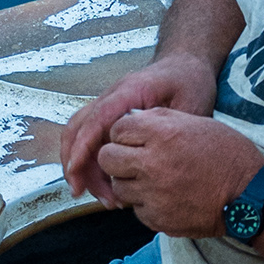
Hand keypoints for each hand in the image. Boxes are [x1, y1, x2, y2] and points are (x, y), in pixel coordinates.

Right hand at [61, 55, 217, 203]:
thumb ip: (171, 127)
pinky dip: (94, 165)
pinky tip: (109, 185)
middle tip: (82, 192)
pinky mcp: (112, 119)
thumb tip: (152, 151)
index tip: (75, 169)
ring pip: (80, 137)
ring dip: (84, 168)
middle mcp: (112, 98)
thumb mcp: (189, 103)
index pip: (96, 118)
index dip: (82, 145)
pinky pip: (92, 141)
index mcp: (128, 92)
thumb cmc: (188, 81)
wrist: (186, 66)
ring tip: (105, 197)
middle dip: (74, 162)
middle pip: (78, 129)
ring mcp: (109, 108)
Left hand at [97, 109, 262, 237]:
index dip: (124, 133)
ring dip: (129, 181)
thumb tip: (132, 119)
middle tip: (134, 159)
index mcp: (164, 135)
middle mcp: (154, 164)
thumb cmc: (228, 156)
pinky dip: (145, 203)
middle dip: (117, 156)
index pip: (117, 129)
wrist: (250, 198)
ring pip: (118, 186)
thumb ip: (161, 119)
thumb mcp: (198, 123)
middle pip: (108, 158)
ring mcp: (153, 195)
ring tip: (151, 180)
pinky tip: (165, 197)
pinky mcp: (157, 219)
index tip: (135, 138)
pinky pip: (136, 209)